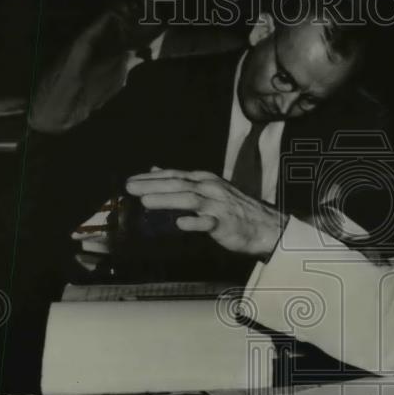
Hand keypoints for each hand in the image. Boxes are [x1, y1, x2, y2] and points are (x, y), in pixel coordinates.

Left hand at [124, 168, 287, 258]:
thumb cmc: (232, 208)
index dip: (151, 177)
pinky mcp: (225, 224)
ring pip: (190, 200)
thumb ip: (181, 181)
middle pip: (178, 185)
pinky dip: (193, 222)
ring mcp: (218, 206)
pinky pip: (208, 223)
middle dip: (152, 186)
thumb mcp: (207, 188)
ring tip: (146, 203)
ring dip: (167, 200)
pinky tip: (179, 224)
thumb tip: (155, 169)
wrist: (264, 225)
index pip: (174, 175)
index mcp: (204, 179)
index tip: (131, 181)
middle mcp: (210, 189)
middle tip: (130, 188)